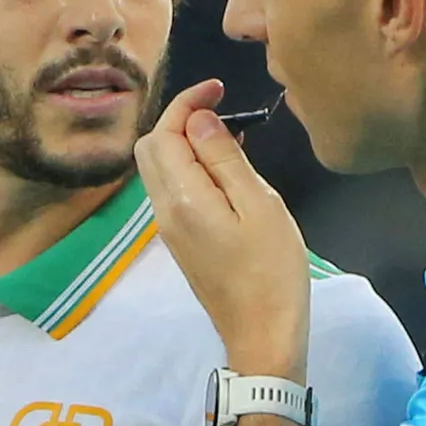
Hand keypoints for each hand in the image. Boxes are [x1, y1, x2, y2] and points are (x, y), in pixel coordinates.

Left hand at [135, 80, 312, 378]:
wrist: (263, 335)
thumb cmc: (273, 272)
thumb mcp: (260, 206)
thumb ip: (226, 159)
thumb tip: (200, 119)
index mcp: (183, 198)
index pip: (165, 132)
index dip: (187, 102)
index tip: (219, 89)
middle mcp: (165, 211)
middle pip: (152, 147)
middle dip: (180, 119)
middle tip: (221, 109)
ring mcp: (170, 229)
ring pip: (159, 169)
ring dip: (186, 143)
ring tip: (230, 136)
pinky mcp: (182, 242)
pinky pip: (174, 190)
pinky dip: (191, 168)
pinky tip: (226, 170)